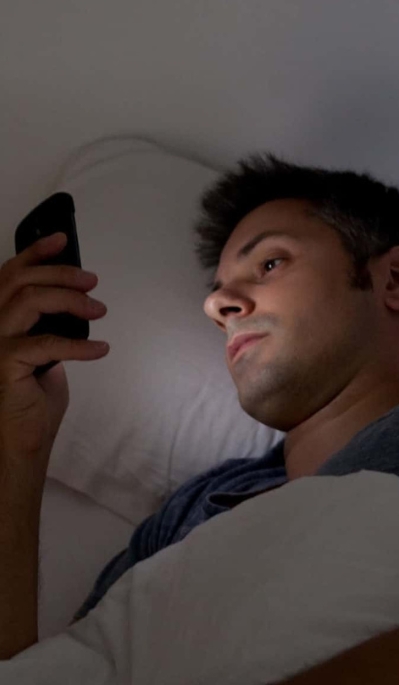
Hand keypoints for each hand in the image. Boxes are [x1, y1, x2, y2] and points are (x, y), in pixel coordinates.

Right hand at [0, 232, 108, 457]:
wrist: (20, 443)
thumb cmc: (32, 401)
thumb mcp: (44, 355)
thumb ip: (49, 328)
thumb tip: (75, 305)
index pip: (8, 276)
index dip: (34, 253)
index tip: (62, 240)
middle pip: (19, 281)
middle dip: (60, 273)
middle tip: (92, 283)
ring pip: (29, 301)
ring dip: (70, 300)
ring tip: (99, 311)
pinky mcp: (3, 365)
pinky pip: (45, 343)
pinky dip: (79, 345)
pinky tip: (101, 351)